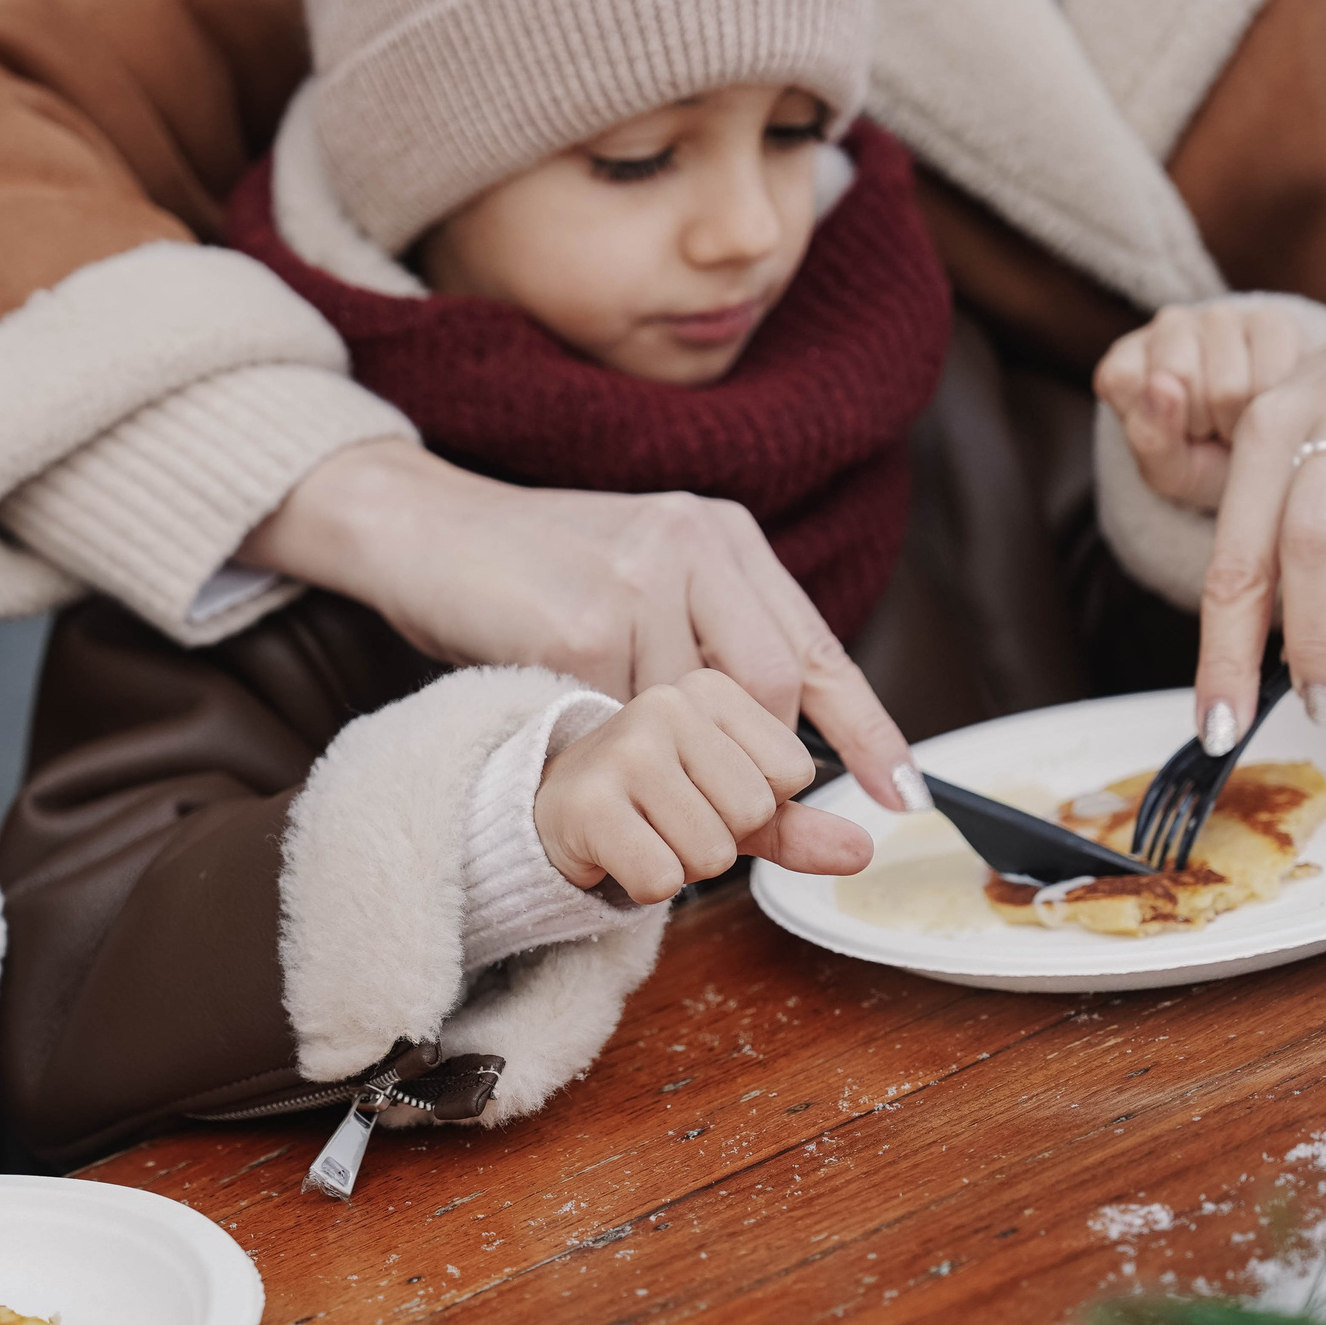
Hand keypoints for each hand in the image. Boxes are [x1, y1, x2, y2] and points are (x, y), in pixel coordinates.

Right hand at [242, 439, 928, 811]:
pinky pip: (623, 726)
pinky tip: (568, 719)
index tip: (901, 792)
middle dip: (747, 765)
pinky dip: (600, 745)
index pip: (815, 646)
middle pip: (769, 693)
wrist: (424, 526)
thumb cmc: (532, 578)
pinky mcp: (581, 626)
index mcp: (722, 535)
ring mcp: (638, 582)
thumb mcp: (642, 602)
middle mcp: (694, 545)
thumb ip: (712, 668)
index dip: (864, 727)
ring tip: (608, 737)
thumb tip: (796, 789)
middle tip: (708, 797)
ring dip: (659, 759)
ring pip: (693, 722)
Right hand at [533, 670, 872, 903]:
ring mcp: (625, 748)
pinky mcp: (590, 802)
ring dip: (680, 863)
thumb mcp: (729, 801)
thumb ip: (796, 822)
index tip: (700, 790)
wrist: (545, 806)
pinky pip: (663, 879)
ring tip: (640, 830)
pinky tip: (613, 849)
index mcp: (710, 687)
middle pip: (752, 813)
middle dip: (717, 838)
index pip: (791, 773)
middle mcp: (666, 702)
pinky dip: (644, 883)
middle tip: (665, 816)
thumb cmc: (646, 795)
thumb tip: (863, 851)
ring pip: (712, 853)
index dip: (753, 803)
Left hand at [1095, 300, 1314, 510]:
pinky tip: (1262, 404)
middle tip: (1207, 429)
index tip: (1171, 432)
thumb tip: (1161, 382)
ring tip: (1234, 419)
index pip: (1125, 380)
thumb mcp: (1167, 470)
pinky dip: (1271, 406)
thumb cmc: (1201, 462)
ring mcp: (1219, 316)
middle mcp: (1167, 326)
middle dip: (1199, 421)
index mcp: (1123, 363)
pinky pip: (1272, 375)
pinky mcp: (1270, 318)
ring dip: (1237, 418)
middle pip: (1179, 375)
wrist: (1264, 459)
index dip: (1157, 422)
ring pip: (1228, 385)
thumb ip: (1150, 437)